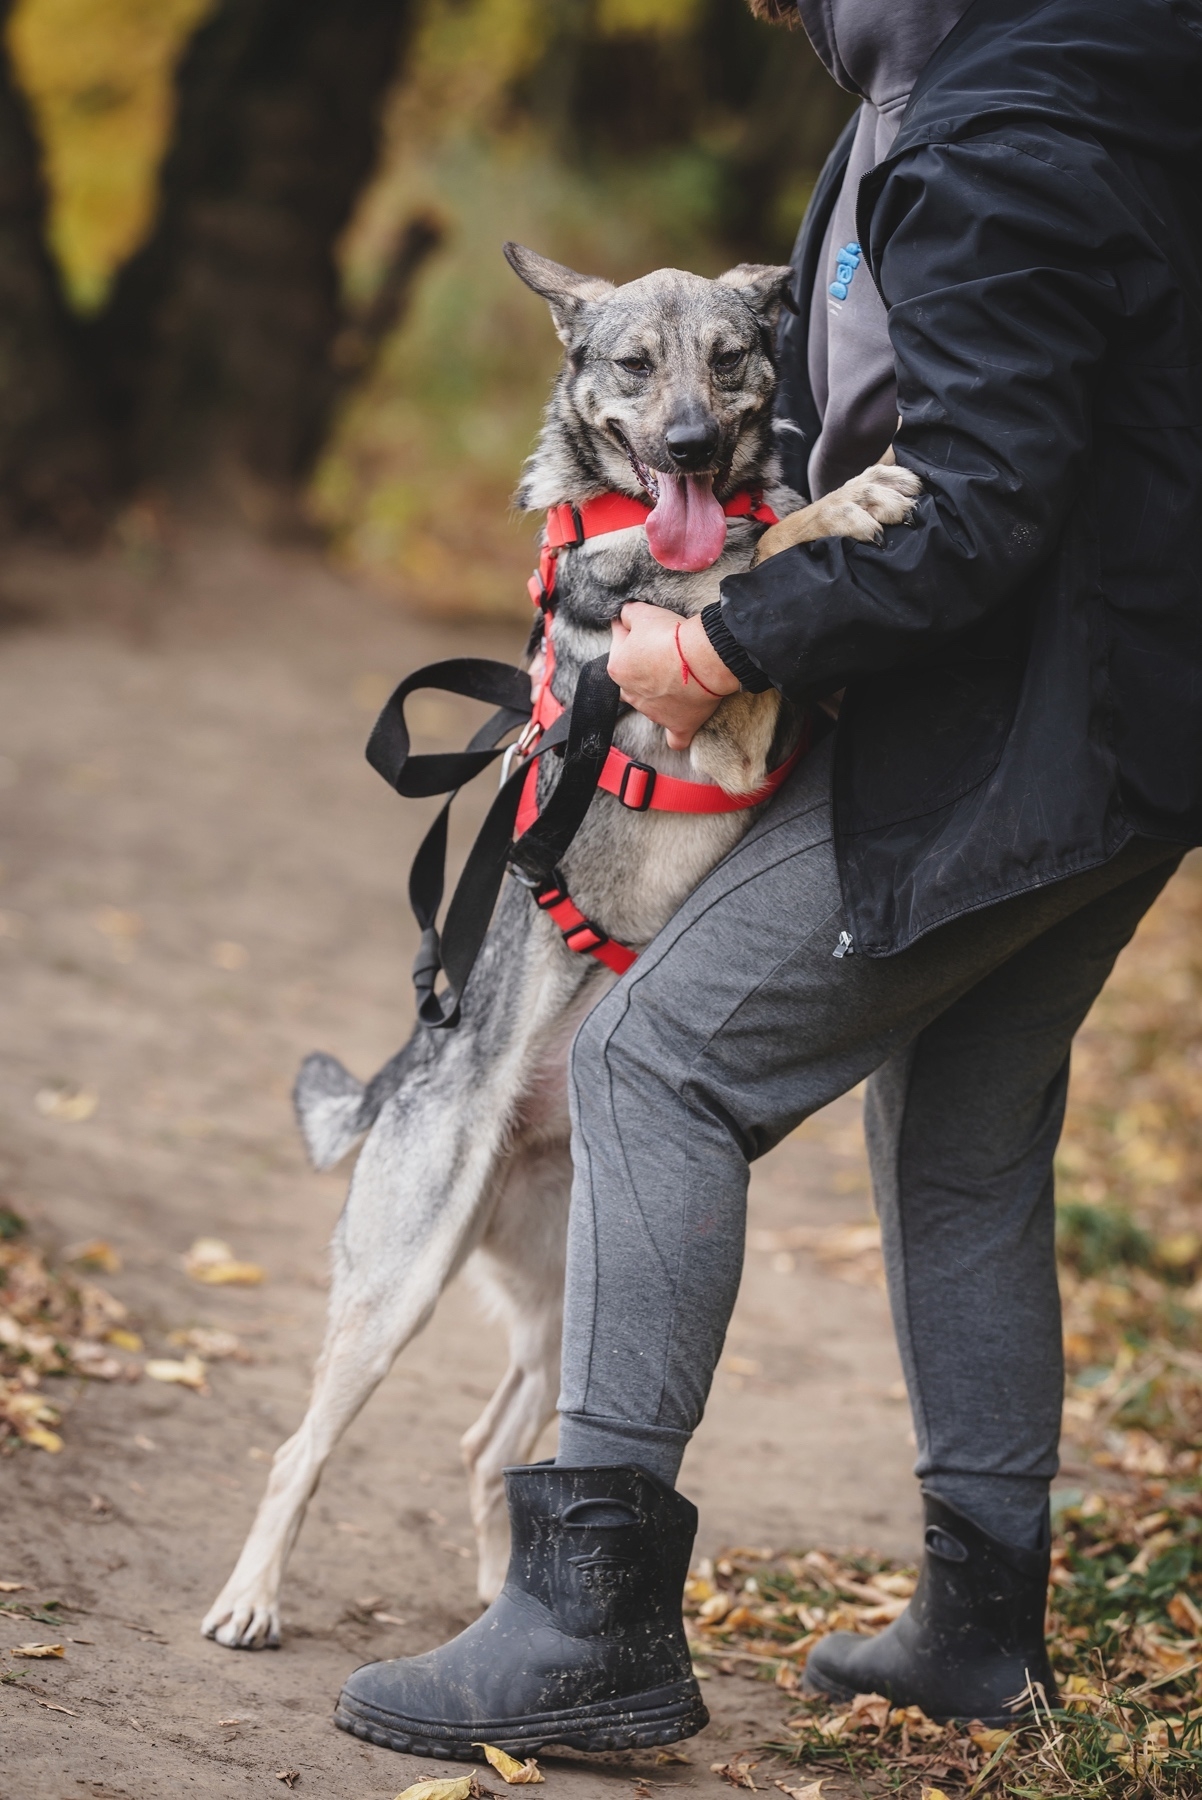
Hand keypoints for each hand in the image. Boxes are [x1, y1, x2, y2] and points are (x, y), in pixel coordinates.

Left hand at [607, 602, 738, 749]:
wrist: (703, 657)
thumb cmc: (671, 635)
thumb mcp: (642, 613)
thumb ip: (627, 615)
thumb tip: (622, 616)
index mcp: (616, 668)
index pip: (619, 645)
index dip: (635, 632)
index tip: (650, 626)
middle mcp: (630, 695)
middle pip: (633, 678)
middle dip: (643, 667)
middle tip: (665, 651)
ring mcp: (653, 713)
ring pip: (650, 706)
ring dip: (660, 694)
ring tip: (679, 676)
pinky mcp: (678, 725)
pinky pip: (675, 738)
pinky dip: (676, 734)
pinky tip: (678, 726)